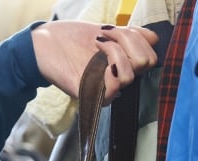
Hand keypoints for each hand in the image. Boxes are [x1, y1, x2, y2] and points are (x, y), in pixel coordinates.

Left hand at [31, 20, 158, 102]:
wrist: (43, 44)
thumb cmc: (72, 38)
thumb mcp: (108, 32)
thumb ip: (131, 36)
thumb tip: (153, 38)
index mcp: (123, 67)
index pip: (151, 56)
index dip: (139, 37)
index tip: (116, 29)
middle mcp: (118, 80)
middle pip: (148, 62)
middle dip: (130, 39)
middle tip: (108, 33)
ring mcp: (107, 89)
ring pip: (134, 70)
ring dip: (118, 46)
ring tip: (99, 41)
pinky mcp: (95, 96)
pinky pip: (119, 79)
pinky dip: (111, 54)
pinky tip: (95, 46)